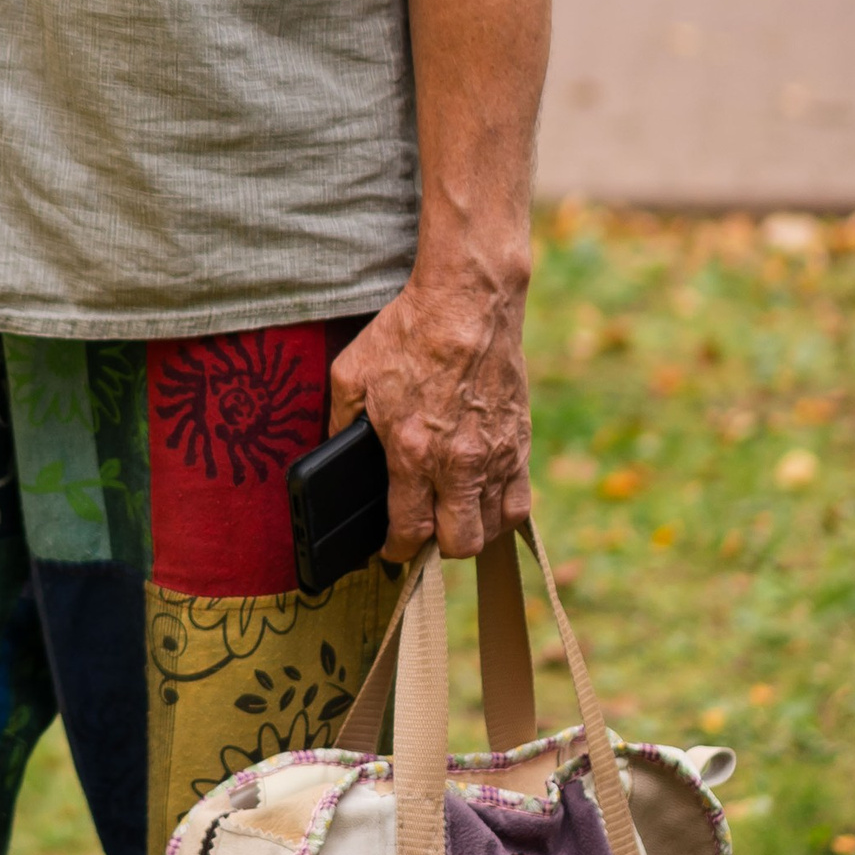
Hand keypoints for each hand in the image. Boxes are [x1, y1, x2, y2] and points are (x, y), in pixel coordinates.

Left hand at [328, 263, 531, 559]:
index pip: (408, 531)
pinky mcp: (521, 443)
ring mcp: (496, 456)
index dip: (395, 551)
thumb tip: (333, 452)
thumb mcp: (351, 375)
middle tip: (421, 532)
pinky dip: (500, 513)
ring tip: (449, 516)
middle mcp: (459, 464)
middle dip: (436, 548)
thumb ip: (340, 422)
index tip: (388, 551)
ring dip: (469, 531)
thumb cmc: (408, 334)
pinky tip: (483, 502)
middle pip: (459, 543)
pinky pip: (519, 503)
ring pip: (492, 529)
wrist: (468, 302)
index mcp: (413, 453)